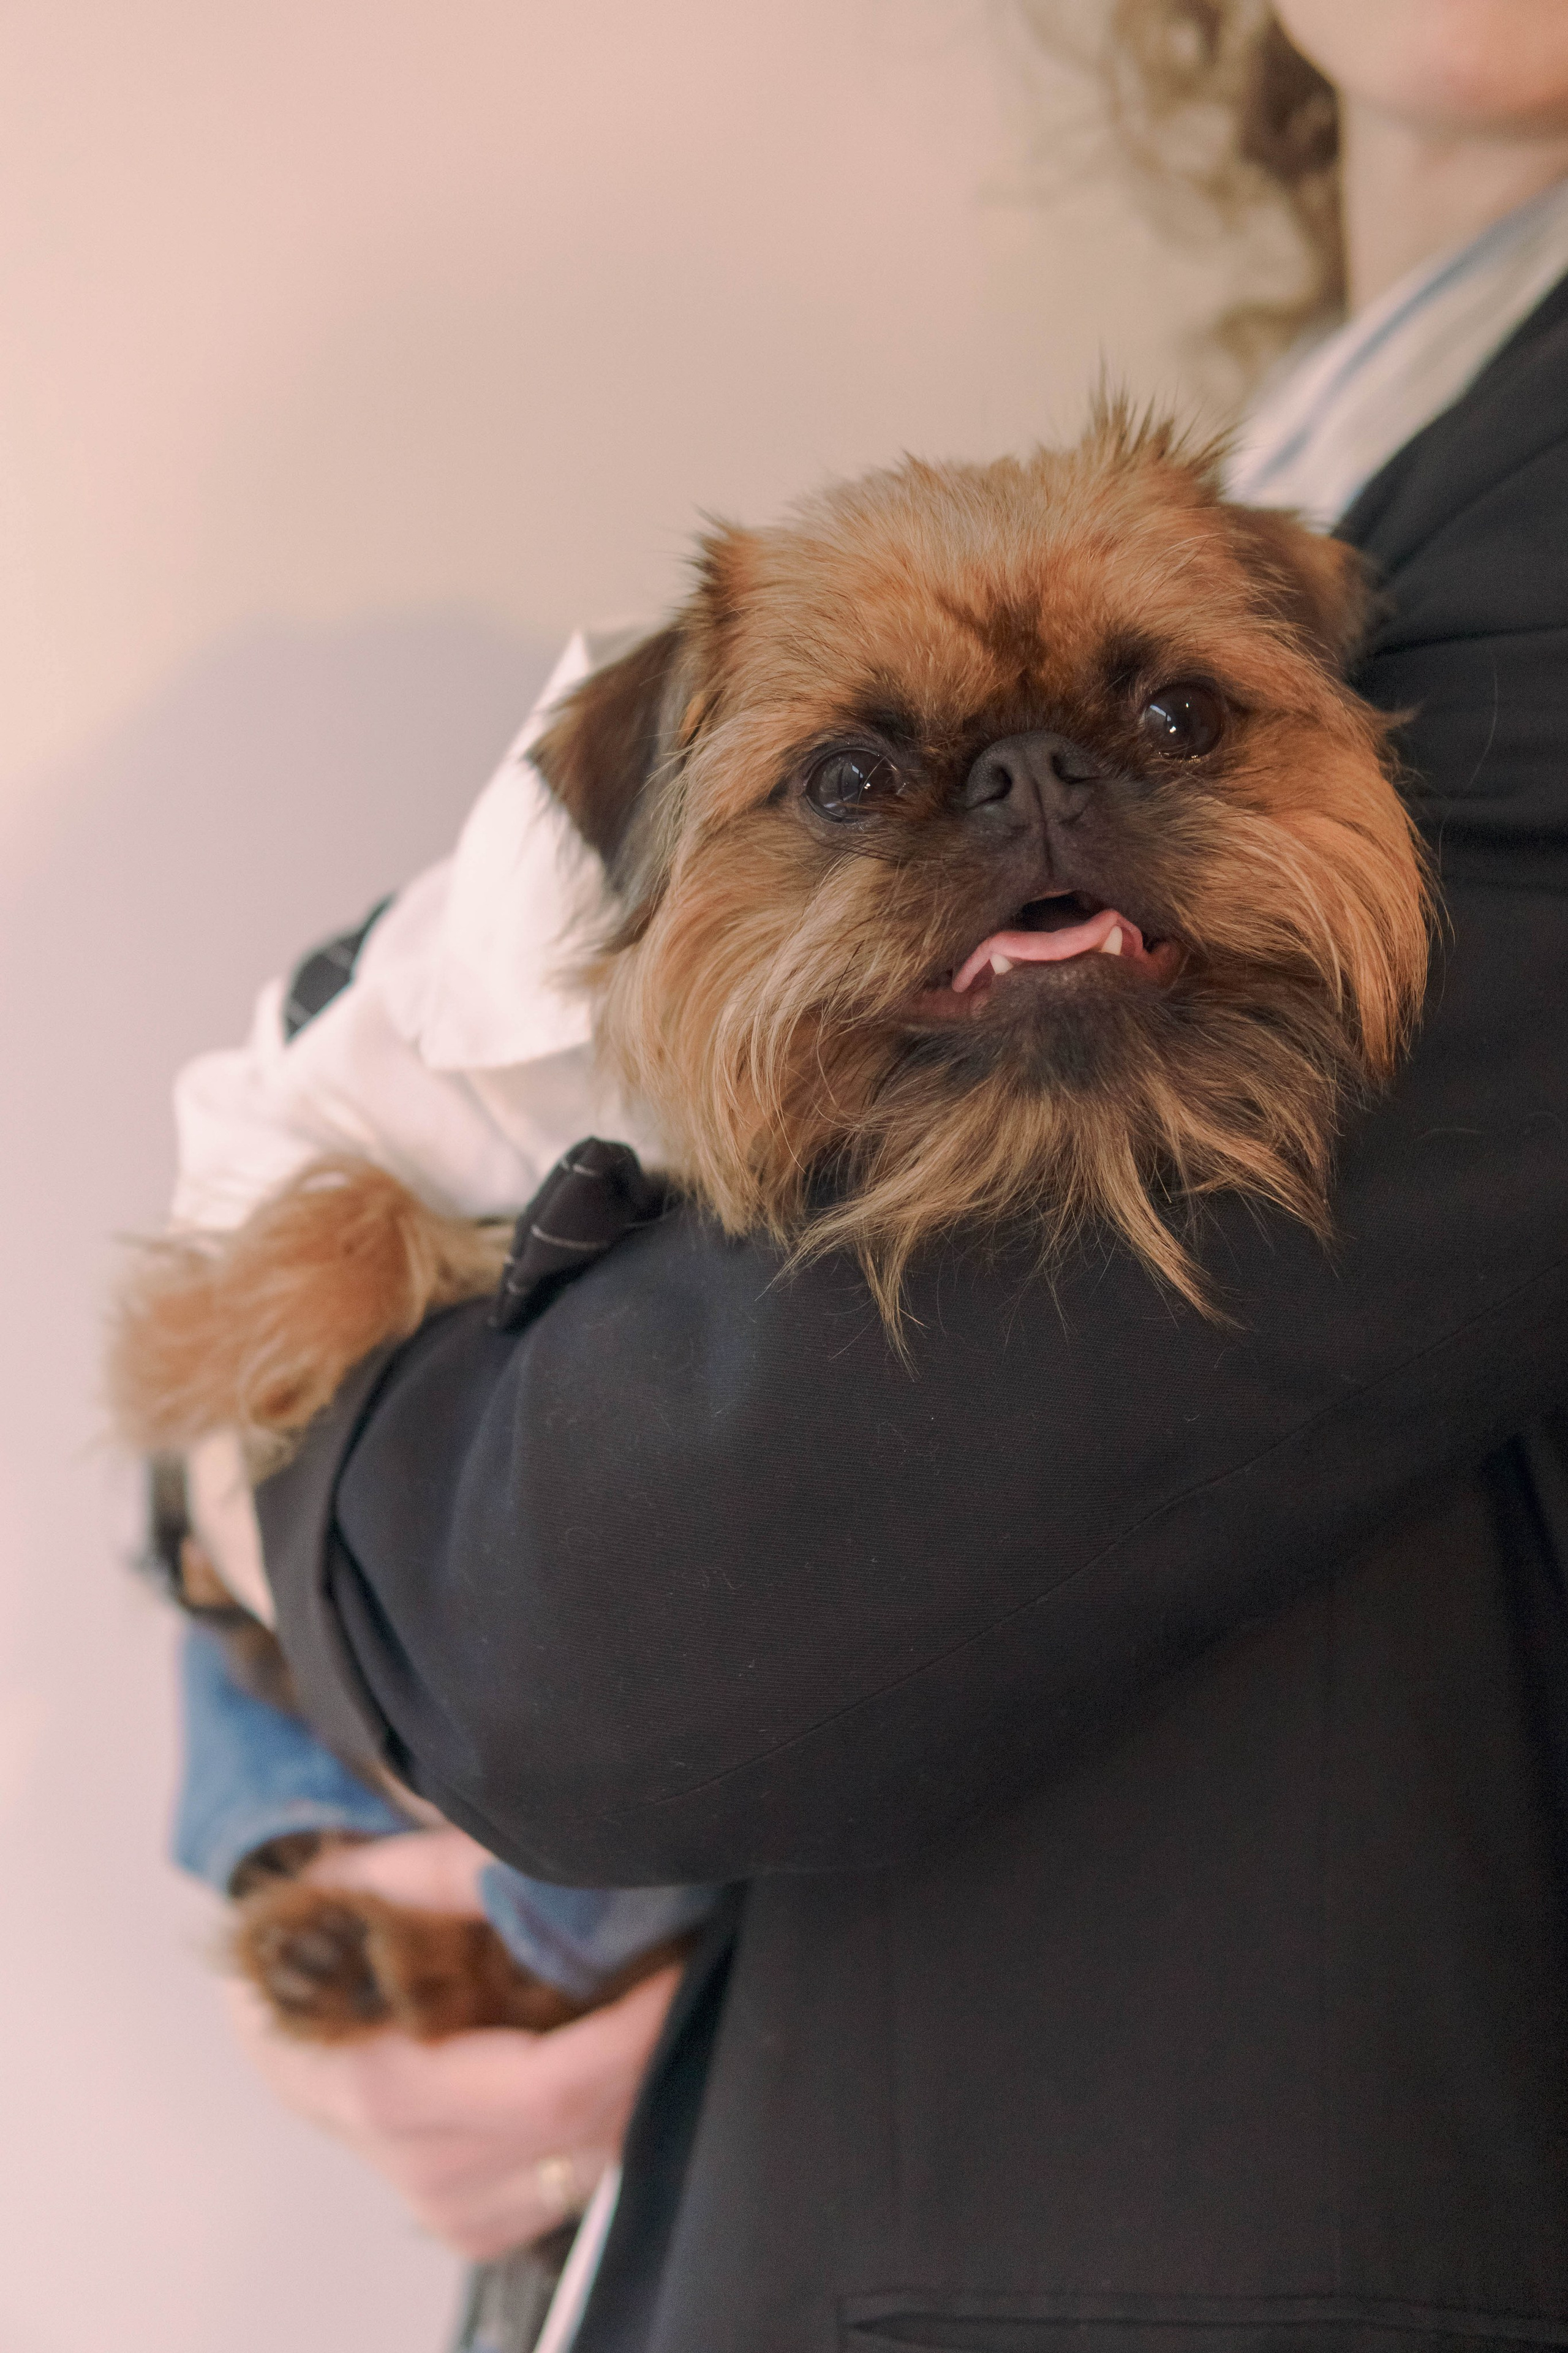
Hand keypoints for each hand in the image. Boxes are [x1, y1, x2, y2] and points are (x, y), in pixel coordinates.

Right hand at [221, 1827, 679, 2259]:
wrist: (286, 2023)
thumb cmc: (341, 1943)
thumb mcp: (380, 1881)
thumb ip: (459, 1868)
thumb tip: (551, 1856)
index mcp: (381, 2085)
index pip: (543, 2086)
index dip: (627, 2029)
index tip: (677, 1959)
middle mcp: (417, 2167)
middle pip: (579, 2126)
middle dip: (648, 2044)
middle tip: (682, 1962)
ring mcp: (450, 2210)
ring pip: (593, 2162)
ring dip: (639, 2080)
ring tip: (647, 1998)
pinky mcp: (478, 2229)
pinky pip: (578, 2187)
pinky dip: (612, 2120)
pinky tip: (607, 2058)